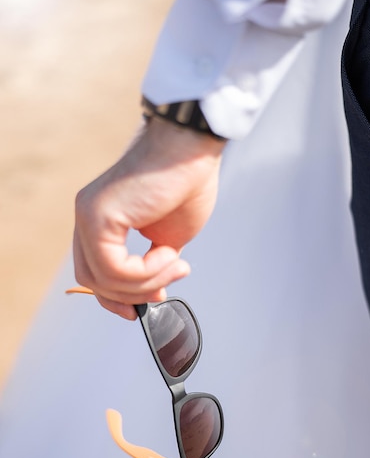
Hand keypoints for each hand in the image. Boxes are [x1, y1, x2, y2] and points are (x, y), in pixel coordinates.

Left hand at [73, 117, 225, 318]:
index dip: (117, 298)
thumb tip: (154, 293)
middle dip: (131, 296)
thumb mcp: (169, 239)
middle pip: (93, 280)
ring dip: (146, 284)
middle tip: (165, 289)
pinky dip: (145, 273)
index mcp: (102, 220)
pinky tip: (168, 256)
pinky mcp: (97, 216)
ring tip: (175, 266)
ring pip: (103, 279)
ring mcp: (88, 215)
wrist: (192, 148)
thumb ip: (153, 265)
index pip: (95, 271)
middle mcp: (88, 216)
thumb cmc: (186, 183)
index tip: (141, 308)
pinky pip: (114, 268)